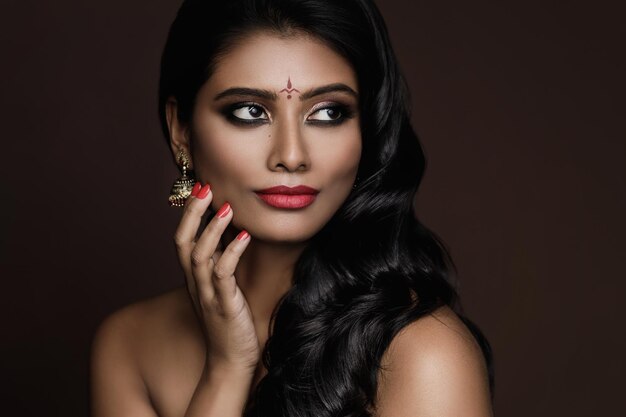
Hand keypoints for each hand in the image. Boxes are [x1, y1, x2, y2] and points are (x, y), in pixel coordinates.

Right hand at [174, 182, 259, 373]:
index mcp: (194, 279)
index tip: (201, 189)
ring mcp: (207, 295)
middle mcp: (195, 284)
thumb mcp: (221, 289)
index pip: (182, 240)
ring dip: (211, 229)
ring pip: (199, 256)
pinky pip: (222, 275)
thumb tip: (230, 234)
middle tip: (205, 187)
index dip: (189, 214)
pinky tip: (244, 237)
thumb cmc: (230, 323)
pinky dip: (231, 253)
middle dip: (192, 213)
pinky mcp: (223, 306)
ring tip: (226, 207)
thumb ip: (221, 263)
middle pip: (183, 243)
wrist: (231, 362)